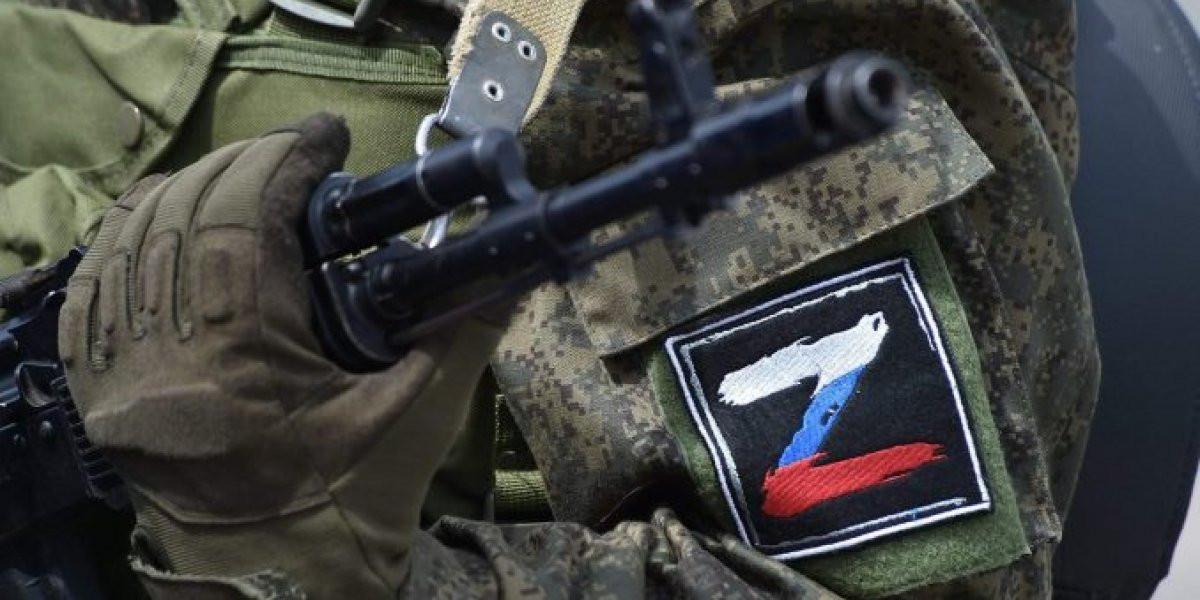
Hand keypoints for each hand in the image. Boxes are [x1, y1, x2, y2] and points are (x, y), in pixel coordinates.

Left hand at [58, 114, 501, 596]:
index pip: (243, 219)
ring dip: (188, 191)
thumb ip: (462, 329)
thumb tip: (512, 264)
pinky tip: (172, 220)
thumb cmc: (348, 511)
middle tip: (299, 157)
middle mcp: (160, 359)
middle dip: (244, 165)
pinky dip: (134, 237)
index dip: (286, 158)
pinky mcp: (100, 392)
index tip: (327, 135)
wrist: (278, 591)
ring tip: (246, 177)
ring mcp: (117, 375)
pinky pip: (96, 287)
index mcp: (239, 361)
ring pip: (128, 240)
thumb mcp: (416, 420)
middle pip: (181, 214)